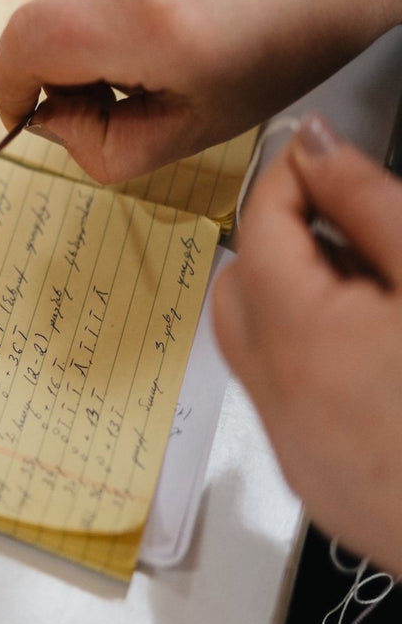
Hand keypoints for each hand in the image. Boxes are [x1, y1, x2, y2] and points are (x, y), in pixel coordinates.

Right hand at [0, 0, 401, 181]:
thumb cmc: (285, 39)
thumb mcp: (198, 127)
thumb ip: (105, 148)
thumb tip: (48, 119)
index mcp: (151, 21)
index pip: (24, 45)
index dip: (11, 83)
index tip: (26, 103)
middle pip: (37, 14)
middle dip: (55, 56)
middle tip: (112, 72)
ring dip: (86, 10)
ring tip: (151, 16)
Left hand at [213, 114, 401, 572]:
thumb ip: (368, 204)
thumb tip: (314, 142)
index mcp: (299, 336)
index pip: (258, 227)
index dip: (284, 180)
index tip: (315, 152)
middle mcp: (275, 393)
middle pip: (240, 286)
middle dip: (281, 244)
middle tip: (354, 232)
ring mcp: (290, 445)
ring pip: (254, 341)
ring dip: (294, 301)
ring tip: (378, 296)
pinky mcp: (315, 481)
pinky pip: (283, 395)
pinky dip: (309, 358)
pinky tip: (382, 363)